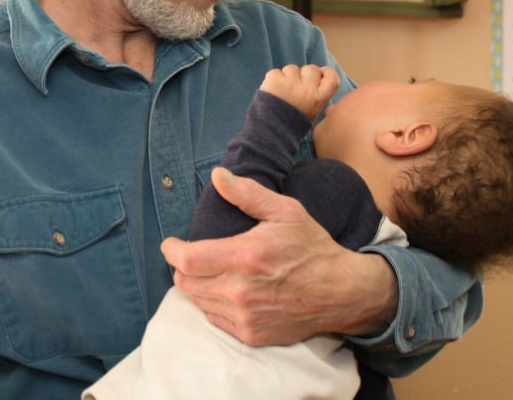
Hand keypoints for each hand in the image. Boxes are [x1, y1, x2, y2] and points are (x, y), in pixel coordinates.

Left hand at [161, 167, 398, 345]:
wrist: (341, 292)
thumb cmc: (312, 248)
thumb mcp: (285, 211)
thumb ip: (247, 194)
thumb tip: (217, 176)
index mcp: (245, 257)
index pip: (187, 260)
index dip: (171, 250)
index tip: (171, 243)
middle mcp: (240, 292)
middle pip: (186, 282)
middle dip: (182, 266)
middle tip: (193, 254)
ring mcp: (245, 317)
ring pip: (197, 302)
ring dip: (197, 285)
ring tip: (210, 271)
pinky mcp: (250, 335)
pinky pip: (214, 319)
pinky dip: (212, 304)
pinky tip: (226, 290)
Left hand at [260, 65, 338, 119]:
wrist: (269, 131)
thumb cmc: (290, 123)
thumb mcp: (311, 113)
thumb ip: (316, 96)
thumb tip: (320, 78)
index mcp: (318, 99)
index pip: (332, 79)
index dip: (328, 72)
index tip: (322, 72)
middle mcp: (307, 89)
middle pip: (311, 69)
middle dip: (304, 74)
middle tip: (295, 87)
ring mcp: (290, 83)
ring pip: (292, 68)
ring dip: (287, 76)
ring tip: (282, 92)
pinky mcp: (275, 80)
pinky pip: (276, 72)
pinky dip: (273, 79)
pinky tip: (272, 91)